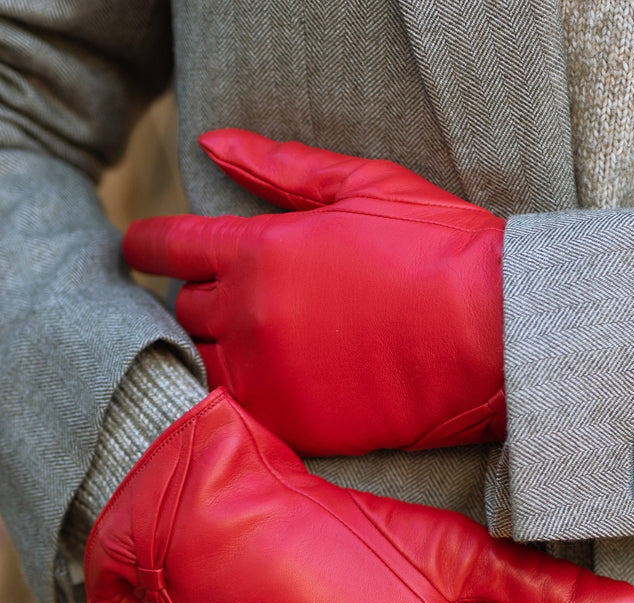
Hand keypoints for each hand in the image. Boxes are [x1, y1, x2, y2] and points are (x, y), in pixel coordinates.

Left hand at [123, 129, 505, 456]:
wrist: (498, 334)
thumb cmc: (440, 251)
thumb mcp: (363, 187)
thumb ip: (278, 169)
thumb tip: (209, 144)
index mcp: (258, 251)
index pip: (166, 245)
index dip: (144, 244)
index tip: (136, 247)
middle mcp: (248, 316)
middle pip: (180, 309)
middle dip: (194, 296)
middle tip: (226, 295)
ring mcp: (270, 378)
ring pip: (200, 365)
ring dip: (212, 349)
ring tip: (245, 344)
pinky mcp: (297, 427)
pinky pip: (238, 415)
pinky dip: (242, 397)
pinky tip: (271, 385)